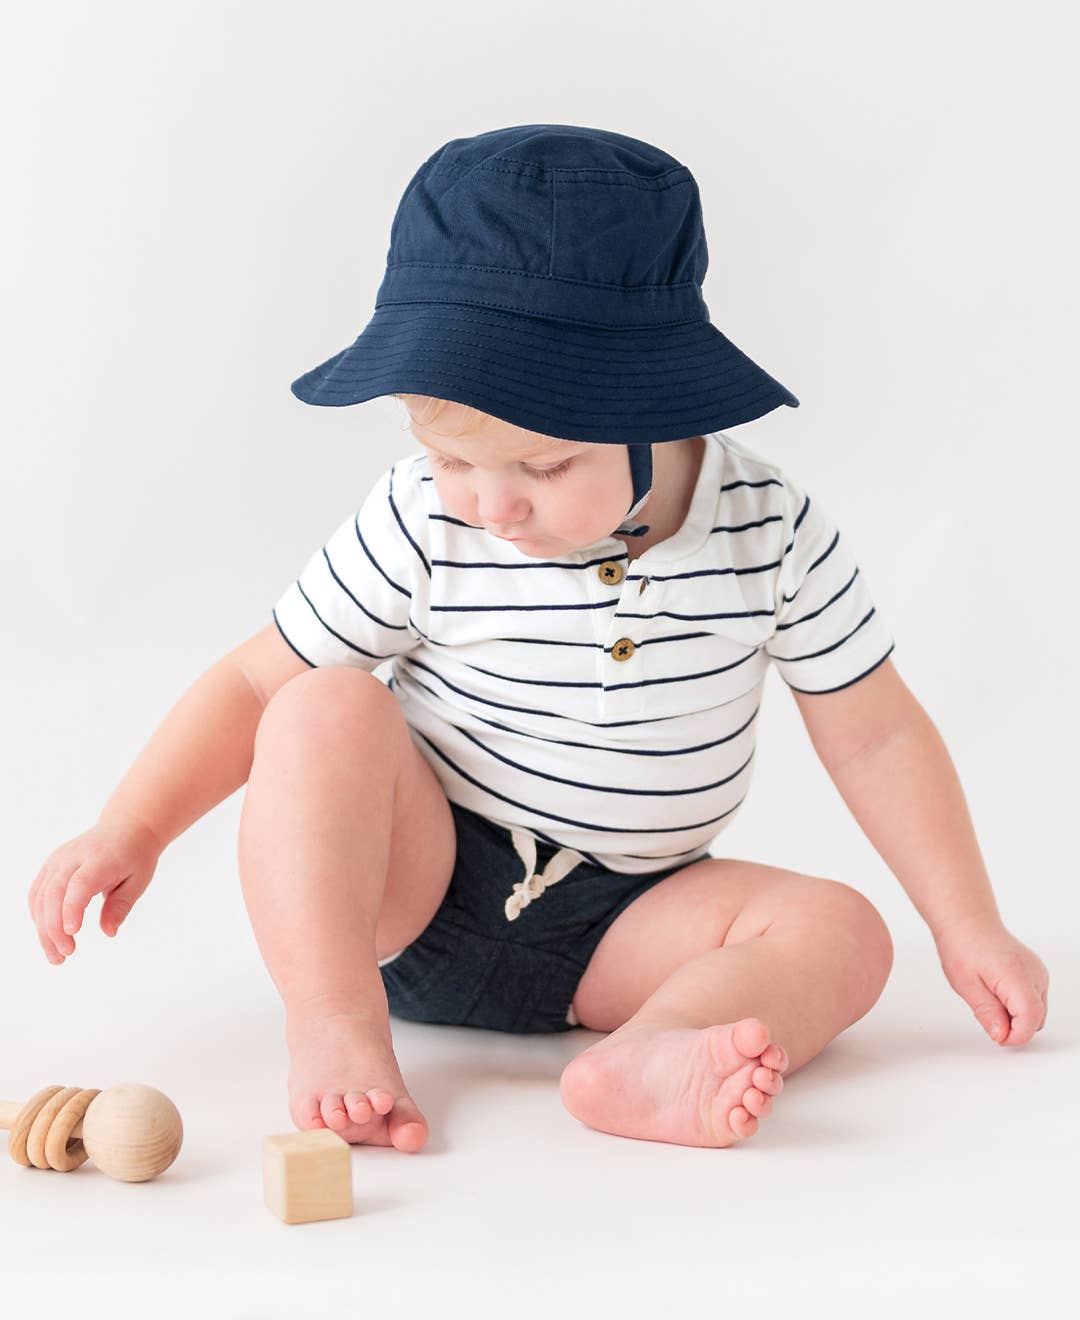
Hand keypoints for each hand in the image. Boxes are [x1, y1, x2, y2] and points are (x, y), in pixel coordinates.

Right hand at [28, 813, 162, 963]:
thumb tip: (109, 932)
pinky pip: (37, 893)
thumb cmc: (135, 856)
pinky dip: (39, 917)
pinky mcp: (51, 866)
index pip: (80, 883)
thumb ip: (121, 905)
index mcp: (100, 859)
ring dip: (43, 929)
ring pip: (41, 896)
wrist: (126, 828)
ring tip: (56, 955)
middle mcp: (74, 857)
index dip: (72, 908)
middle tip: (66, 954)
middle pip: (54, 893)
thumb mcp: (138, 881)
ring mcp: (58, 860)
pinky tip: (48, 936)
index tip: (72, 932)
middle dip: (54, 928)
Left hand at [934, 914, 1048, 1046]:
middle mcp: (1034, 973)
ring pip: (1037, 1012)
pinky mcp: (1037, 972)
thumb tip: (1001, 1035)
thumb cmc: (962, 946)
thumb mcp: (966, 985)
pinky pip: (1034, 999)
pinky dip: (1019, 1004)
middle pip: (1036, 1019)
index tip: (997, 1036)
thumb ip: (987, 1013)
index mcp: (1017, 975)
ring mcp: (1038, 972)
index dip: (1015, 1035)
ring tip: (990, 997)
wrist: (967, 922)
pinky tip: (998, 991)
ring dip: (1017, 1015)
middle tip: (987, 1013)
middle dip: (1014, 1026)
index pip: (1031, 1019)